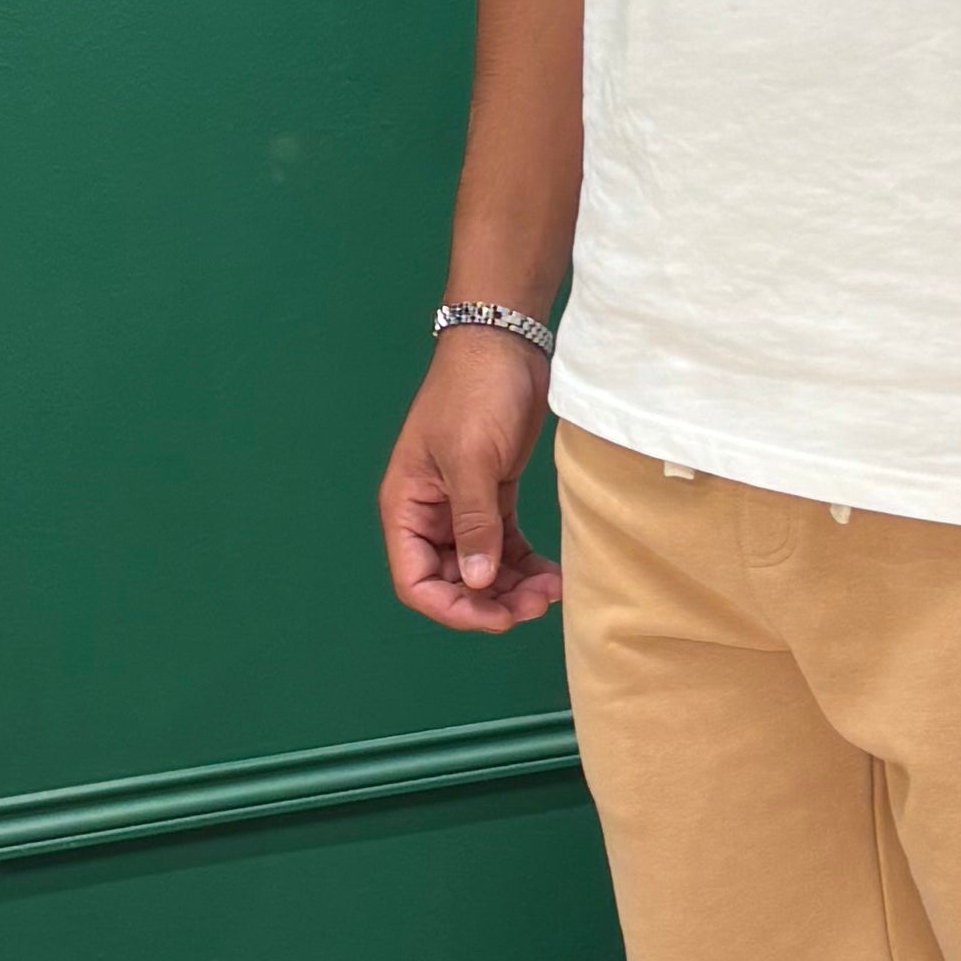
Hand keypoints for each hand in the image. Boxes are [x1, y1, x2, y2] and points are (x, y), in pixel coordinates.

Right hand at [381, 332, 562, 630]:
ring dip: (513, 587)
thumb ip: (473, 524)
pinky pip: (505, 545)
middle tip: (537, 605)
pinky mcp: (493, 495)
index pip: (415, 580)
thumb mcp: (471, 460)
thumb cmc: (475, 392)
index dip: (453, 608)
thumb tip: (477, 582)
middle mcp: (430, 513)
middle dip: (491, 601)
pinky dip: (526, 565)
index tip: (497, 617)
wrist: (506, 343)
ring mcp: (461, 506)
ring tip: (552, 591)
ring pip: (482, 568)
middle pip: (452, 581)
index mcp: (407, 506)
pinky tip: (553, 574)